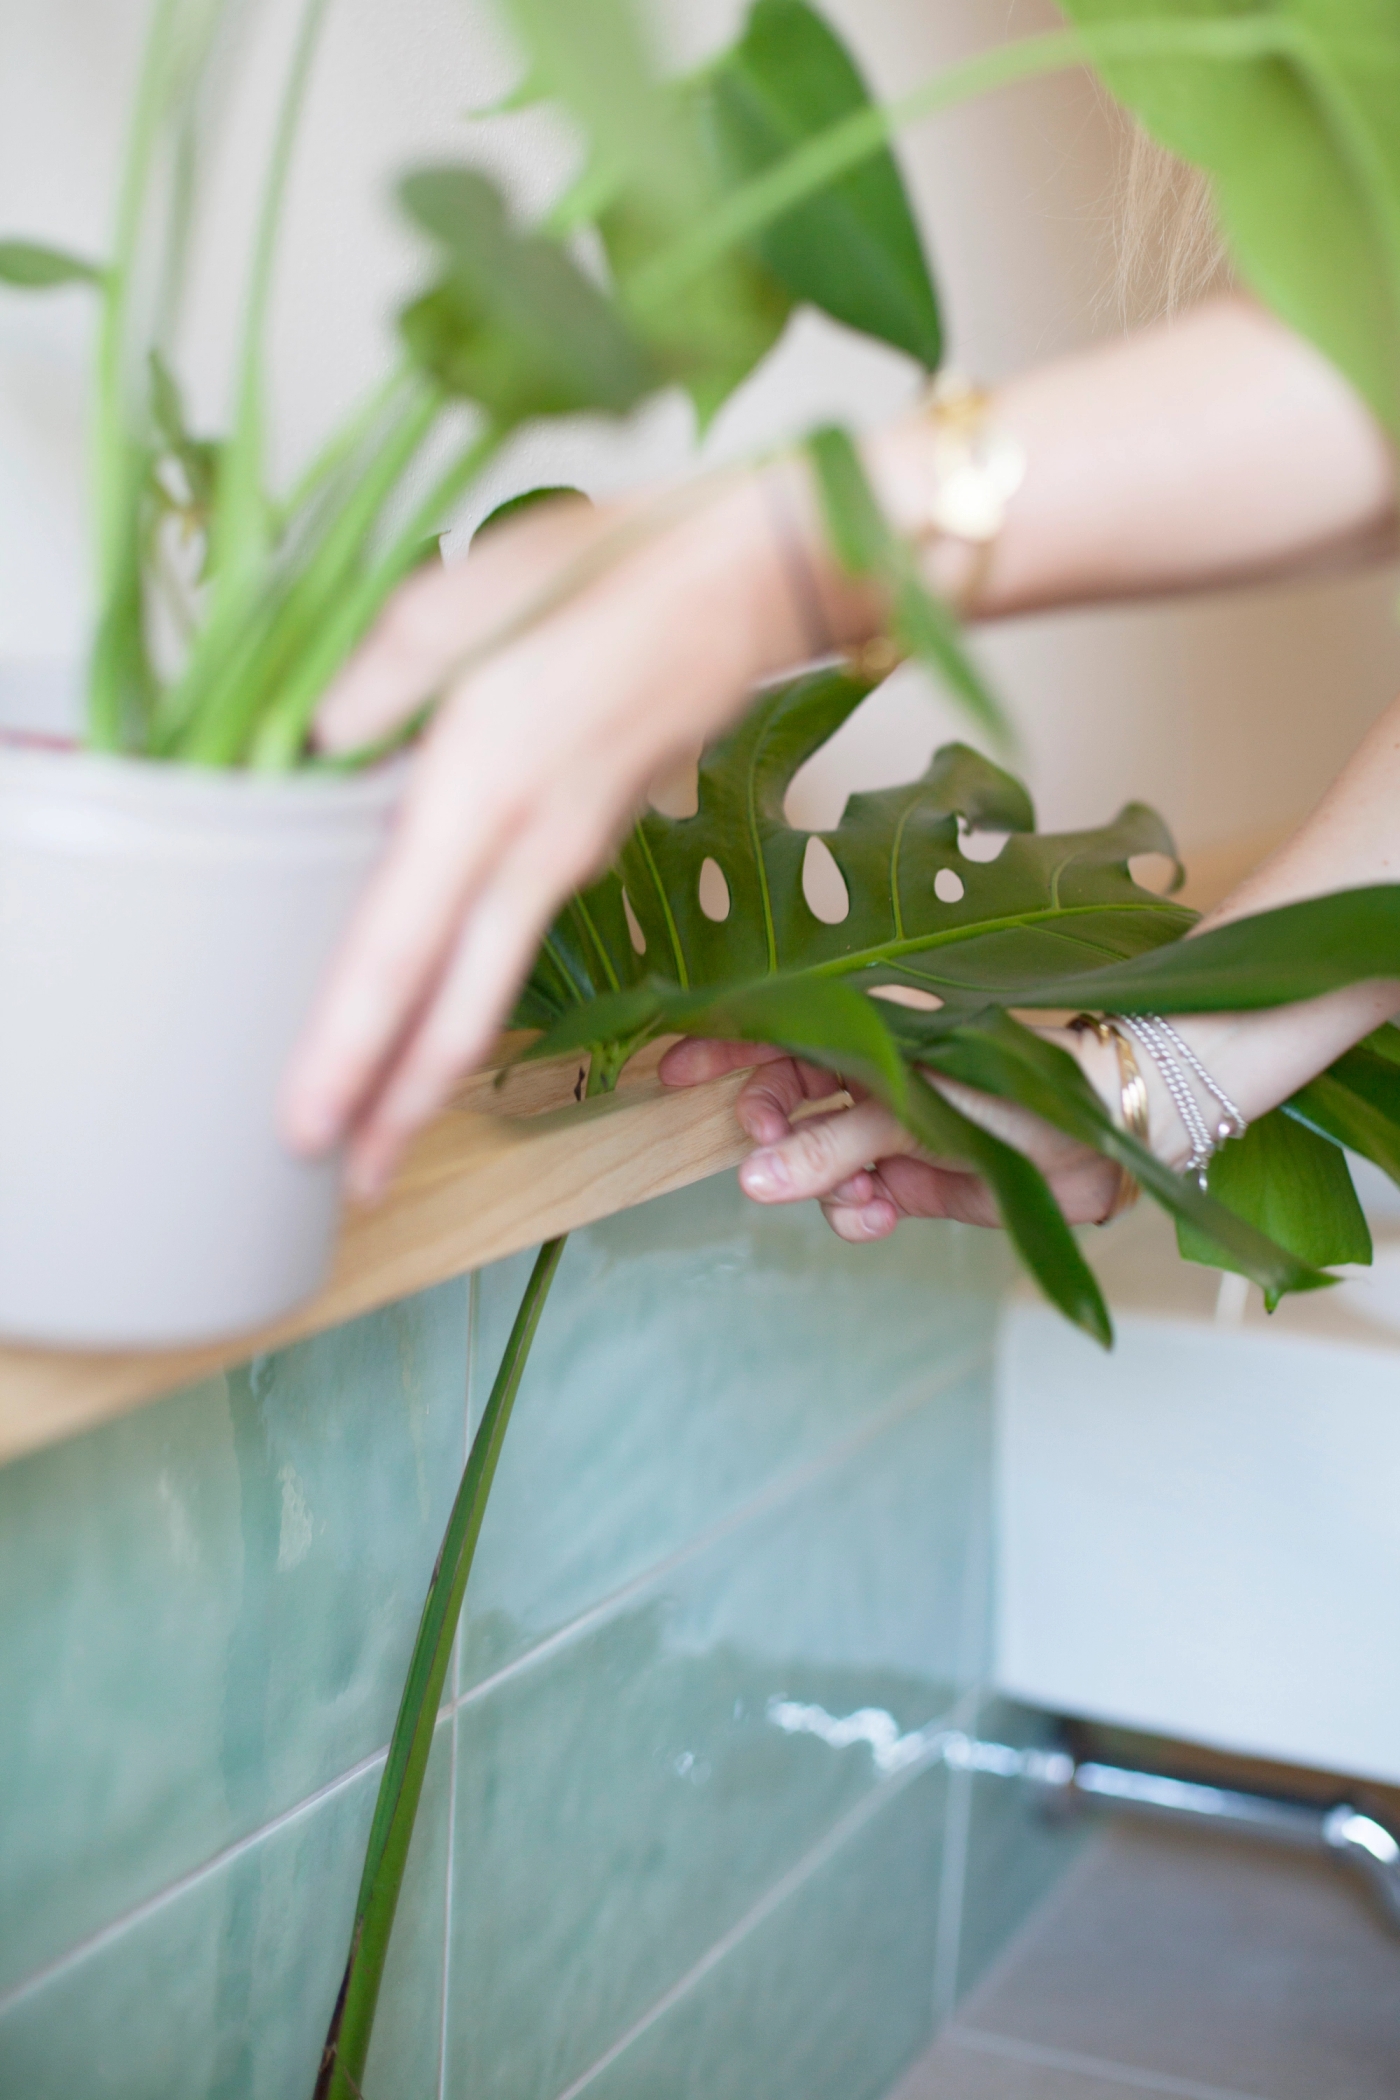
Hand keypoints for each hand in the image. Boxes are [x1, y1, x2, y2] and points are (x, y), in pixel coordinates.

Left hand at [279, 470, 819, 1197]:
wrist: (746, 584)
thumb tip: (311, 747)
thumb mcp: (464, 596)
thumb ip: (376, 678)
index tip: (306, 1126)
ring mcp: (569, 861)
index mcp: (482, 791)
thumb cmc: (608, 571)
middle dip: (400, 1110)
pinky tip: (428, 1007)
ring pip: (489, 992)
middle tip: (349, 1186)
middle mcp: (528, 851)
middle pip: (458, 1014)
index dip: (350, 1049)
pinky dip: (467, 1000)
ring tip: (381, 1125)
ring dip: (433, 1069)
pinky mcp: (588, 851)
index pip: (399, 950)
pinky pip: (513, 944)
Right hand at [658, 1032, 1123, 1241]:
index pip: (784, 1029)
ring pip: (825, 1160)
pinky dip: (861, 1211)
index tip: (679, 1072)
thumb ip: (836, 1141)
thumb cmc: (1031, 1078)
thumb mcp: (919, 1104)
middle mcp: (883, 1071)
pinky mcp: (928, 1178)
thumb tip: (753, 1177)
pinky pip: (867, 1198)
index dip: (727, 1047)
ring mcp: (903, 1126)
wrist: (1121, 1123)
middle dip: (770, 1128)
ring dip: (823, 1183)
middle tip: (756, 1151)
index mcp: (879, 1025)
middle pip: (794, 1099)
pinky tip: (875, 1215)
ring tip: (852, 1196)